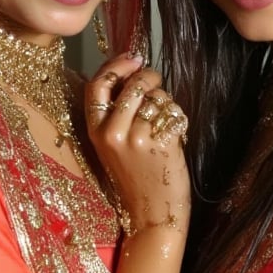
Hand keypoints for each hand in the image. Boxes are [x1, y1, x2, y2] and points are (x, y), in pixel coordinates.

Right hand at [85, 56, 190, 239]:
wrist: (153, 215)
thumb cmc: (136, 178)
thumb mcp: (113, 147)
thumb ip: (116, 114)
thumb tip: (131, 73)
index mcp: (95, 132)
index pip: (97, 85)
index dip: (116, 66)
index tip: (132, 58)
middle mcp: (113, 133)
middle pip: (131, 84)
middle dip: (148, 77)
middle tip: (156, 83)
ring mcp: (138, 138)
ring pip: (156, 97)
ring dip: (165, 102)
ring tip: (163, 121)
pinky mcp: (162, 142)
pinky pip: (172, 111)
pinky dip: (177, 116)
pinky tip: (174, 133)